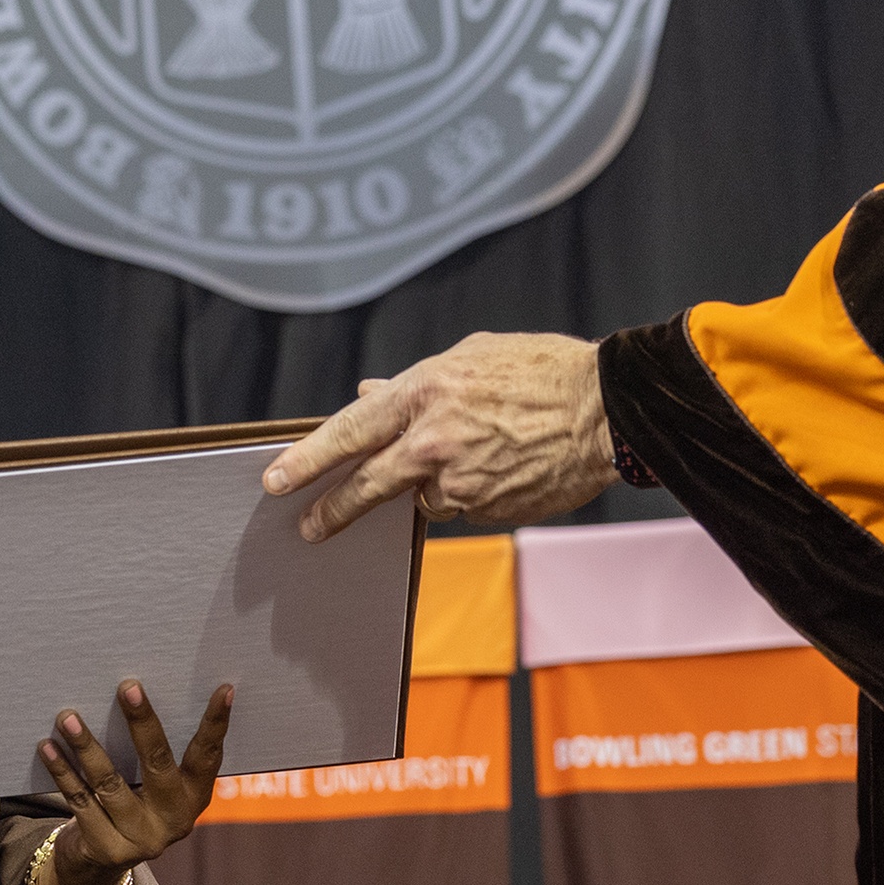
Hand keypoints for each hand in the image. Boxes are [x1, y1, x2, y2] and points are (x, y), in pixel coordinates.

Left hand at [35, 680, 235, 884]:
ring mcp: (141, 839)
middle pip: (158, 763)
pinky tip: (46, 747)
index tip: (223, 689)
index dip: (216, 724)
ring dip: (87, 746)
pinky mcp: (106, 848)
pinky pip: (80, 801)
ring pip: (110, 784)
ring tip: (68, 717)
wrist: (101, 861)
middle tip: (128, 686)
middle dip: (142, 722)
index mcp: (194, 798)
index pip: (207, 756)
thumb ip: (154, 754)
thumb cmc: (131, 802)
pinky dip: (62, 772)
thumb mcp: (153, 786)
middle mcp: (174, 821)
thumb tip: (135, 692)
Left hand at [261, 332, 616, 542]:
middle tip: (309, 526)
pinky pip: (463, 506)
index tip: (275, 481)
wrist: (608, 410)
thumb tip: (367, 397)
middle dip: (332, 509)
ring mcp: (460, 483)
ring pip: (423, 496)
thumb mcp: (469, 358)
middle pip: (365, 486)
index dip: (306, 460)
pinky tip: (504, 466)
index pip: (347, 433)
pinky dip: (471, 491)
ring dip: (434, 483)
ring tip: (482, 452)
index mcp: (421, 395)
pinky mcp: (488, 510)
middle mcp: (432, 443)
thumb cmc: (541, 371)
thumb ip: (411, 385)